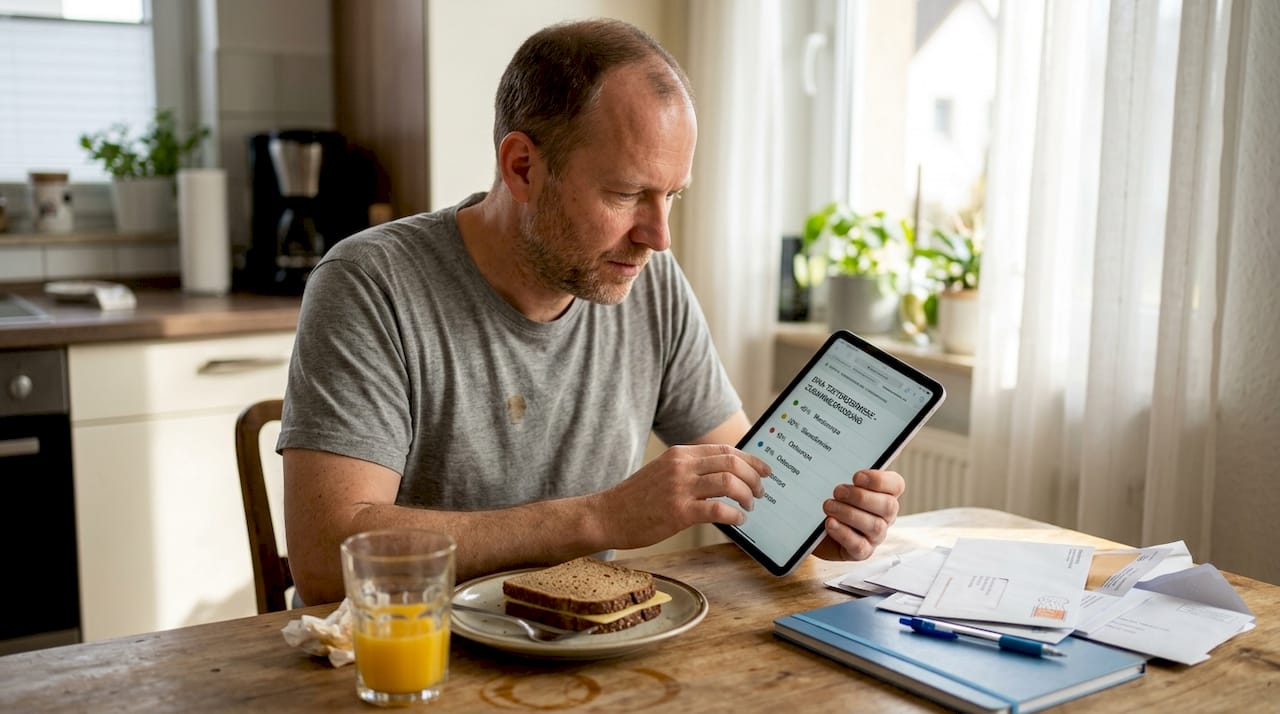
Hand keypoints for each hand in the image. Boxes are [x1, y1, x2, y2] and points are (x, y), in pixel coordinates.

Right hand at [599, 444, 768, 549]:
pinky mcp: (678, 512)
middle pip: (731, 462)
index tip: (764, 470)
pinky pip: (718, 509)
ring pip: (729, 482)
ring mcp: (680, 488)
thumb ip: (690, 470)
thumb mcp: (663, 473)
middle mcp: (681, 466)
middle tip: (760, 491)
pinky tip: (737, 520)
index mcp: (679, 454)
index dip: (750, 459)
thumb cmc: (636, 499)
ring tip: (749, 506)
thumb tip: (725, 476)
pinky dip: (735, 515)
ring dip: (746, 494)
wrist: (606, 515)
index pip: (725, 450)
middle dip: (753, 477)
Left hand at [812, 469, 903, 561]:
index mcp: (884, 494)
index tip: (856, 476)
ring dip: (849, 514)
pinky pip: (859, 545)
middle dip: (861, 497)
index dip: (879, 480)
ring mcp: (876, 536)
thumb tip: (839, 458)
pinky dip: (843, 533)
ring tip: (828, 506)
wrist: (814, 528)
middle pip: (889, 506)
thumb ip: (845, 472)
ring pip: (875, 526)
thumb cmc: (832, 500)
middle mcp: (885, 516)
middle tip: (837, 491)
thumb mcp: (839, 484)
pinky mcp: (862, 552)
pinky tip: (830, 523)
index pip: (896, 485)